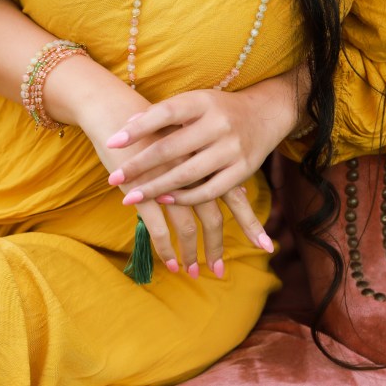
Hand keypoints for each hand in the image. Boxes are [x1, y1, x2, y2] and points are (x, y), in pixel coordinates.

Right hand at [78, 97, 246, 276]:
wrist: (118, 113)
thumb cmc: (156, 128)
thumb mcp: (189, 142)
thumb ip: (215, 167)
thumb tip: (242, 190)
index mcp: (207, 159)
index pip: (233, 196)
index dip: (249, 223)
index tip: (267, 247)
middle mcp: (192, 172)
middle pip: (212, 217)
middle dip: (215, 247)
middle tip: (218, 271)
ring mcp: (169, 183)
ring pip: (186, 227)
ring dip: (190, 253)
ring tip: (193, 272)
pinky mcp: (144, 192)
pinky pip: (159, 229)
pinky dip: (166, 249)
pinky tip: (170, 264)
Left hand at [104, 81, 298, 244]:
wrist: (264, 114)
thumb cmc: (216, 109)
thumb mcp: (194, 101)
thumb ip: (163, 113)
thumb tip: (126, 124)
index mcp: (202, 101)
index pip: (165, 113)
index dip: (138, 128)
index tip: (112, 141)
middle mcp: (218, 123)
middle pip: (172, 148)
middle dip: (139, 166)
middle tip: (113, 179)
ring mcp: (232, 148)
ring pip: (187, 174)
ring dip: (156, 188)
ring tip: (131, 197)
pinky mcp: (243, 170)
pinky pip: (209, 190)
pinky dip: (184, 198)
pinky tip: (163, 200)